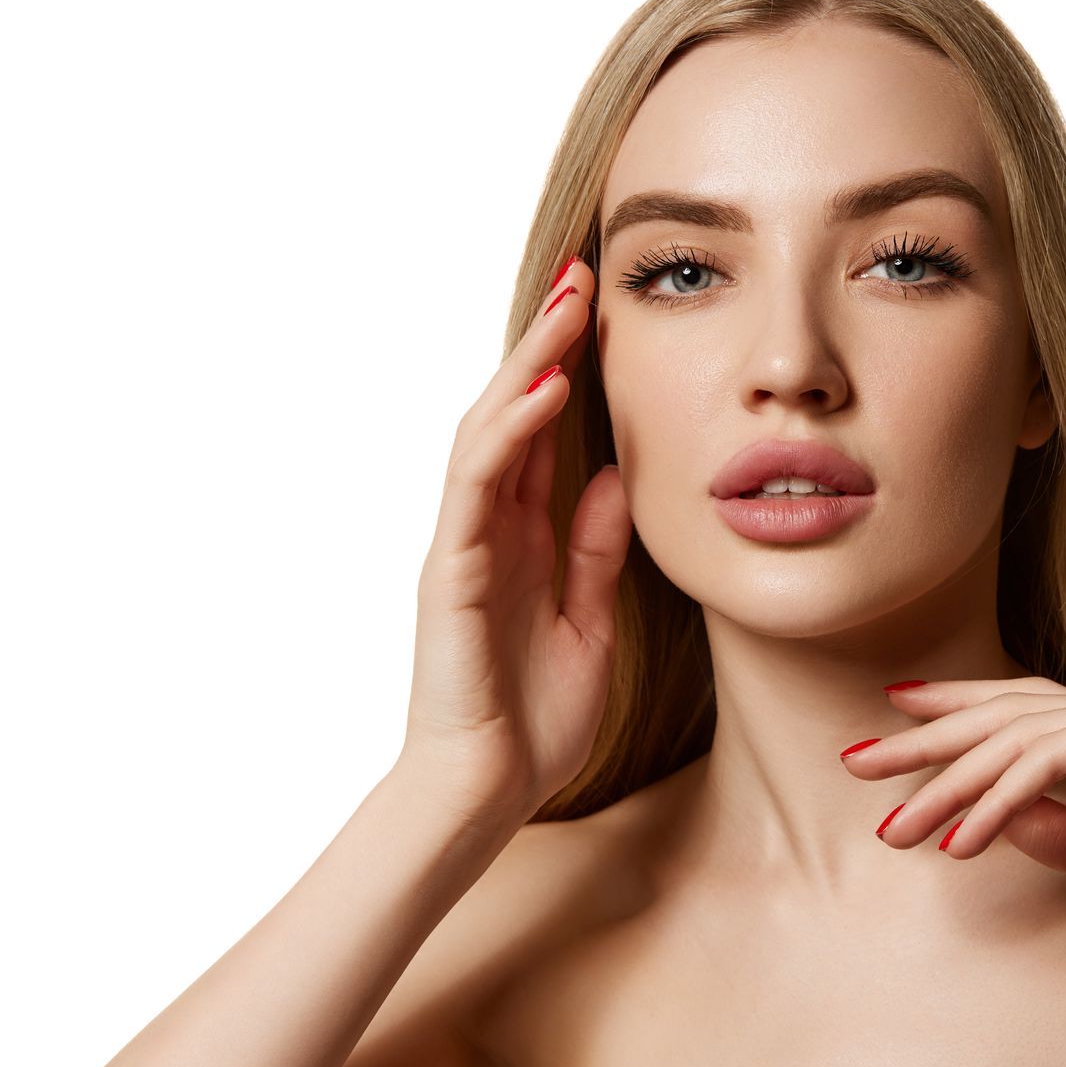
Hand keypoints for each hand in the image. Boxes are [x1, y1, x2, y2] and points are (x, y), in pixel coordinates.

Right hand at [398, 257, 631, 828]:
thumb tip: (616, 477)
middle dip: (545, 343)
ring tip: (566, 306)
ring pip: (488, 433)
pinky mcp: (450, 572)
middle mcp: (488, 529)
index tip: (603, 311)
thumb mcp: (590, 620)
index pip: (545, 435)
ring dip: (527, 366)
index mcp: (523, 538)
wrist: (487, 791)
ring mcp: (464, 545)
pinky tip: (543, 395)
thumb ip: (596, 550)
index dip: (569, 371)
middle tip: (582, 275)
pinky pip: (477, 489)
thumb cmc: (532, 718)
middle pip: (513, 414)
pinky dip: (509, 435)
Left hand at [841, 677, 1065, 967]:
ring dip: (949, 782)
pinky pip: (1054, 763)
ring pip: (1020, 738)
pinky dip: (999, 800)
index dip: (958, 715)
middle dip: (927, 739)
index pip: (1027, 717)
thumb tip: (1003, 818)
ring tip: (894, 824)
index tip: (894, 724)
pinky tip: (958, 839)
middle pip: (1008, 714)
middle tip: (856, 762)